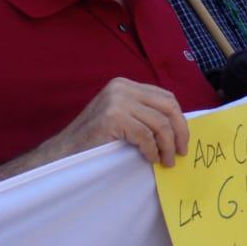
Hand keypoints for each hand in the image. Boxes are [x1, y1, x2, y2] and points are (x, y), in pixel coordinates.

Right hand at [55, 78, 189, 167]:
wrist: (64, 151)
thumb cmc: (96, 138)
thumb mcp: (123, 117)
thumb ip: (145, 113)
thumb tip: (179, 127)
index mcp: (126, 85)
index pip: (166, 98)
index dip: (179, 120)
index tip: (183, 139)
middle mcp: (122, 88)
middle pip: (168, 108)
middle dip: (180, 132)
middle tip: (181, 152)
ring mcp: (117, 101)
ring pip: (160, 124)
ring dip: (168, 146)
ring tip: (168, 161)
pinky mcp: (113, 117)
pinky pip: (145, 136)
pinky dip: (152, 150)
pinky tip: (152, 159)